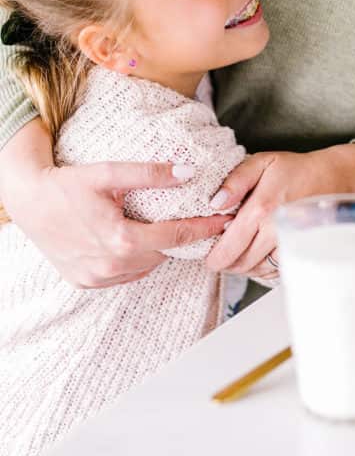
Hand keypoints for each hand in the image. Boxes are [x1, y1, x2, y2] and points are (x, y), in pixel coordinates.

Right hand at [0, 118, 229, 287]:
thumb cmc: (67, 184)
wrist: (28, 201)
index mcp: (121, 240)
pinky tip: (135, 241)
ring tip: (165, 228)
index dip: (204, 227)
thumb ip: (150, 174)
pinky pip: (123, 275)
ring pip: (144, 267)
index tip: (225, 220)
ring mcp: (97, 278)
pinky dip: (134, 261)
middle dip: (181, 237)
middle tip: (199, 221)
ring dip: (156, 250)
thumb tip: (189, 173)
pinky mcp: (86, 283)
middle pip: (162, 253)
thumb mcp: (108, 173)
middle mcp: (111, 266)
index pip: (176, 236)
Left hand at [205, 143, 354, 273]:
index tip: (210, 254)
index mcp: (260, 210)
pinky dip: (264, 269)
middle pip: (240, 265)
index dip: (214, 258)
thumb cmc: (297, 169)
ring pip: (257, 272)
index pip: (227, 250)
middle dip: (227, 262)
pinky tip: (261, 254)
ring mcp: (290, 245)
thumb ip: (236, 180)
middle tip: (223, 251)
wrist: (334, 178)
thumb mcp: (262, 162)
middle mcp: (275, 232)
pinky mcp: (301, 252)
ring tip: (241, 251)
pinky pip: (276, 272)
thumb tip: (215, 203)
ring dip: (245, 267)